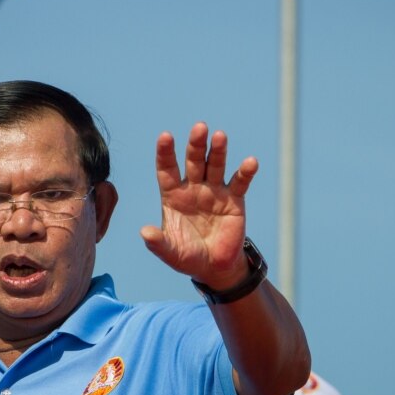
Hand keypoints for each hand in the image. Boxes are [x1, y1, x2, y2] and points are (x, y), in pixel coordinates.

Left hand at [140, 122, 258, 289]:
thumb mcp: (170, 253)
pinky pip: (240, 182)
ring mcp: (214, 191)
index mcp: (173, 195)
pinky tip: (250, 162)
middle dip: (196, 144)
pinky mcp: (234, 200)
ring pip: (215, 166)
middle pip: (194, 161)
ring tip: (220, 136)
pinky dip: (245, 172)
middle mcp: (193, 188)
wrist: (214, 267)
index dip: (166, 153)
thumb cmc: (188, 257)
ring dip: (218, 151)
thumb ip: (158, 243)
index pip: (167, 169)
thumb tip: (144, 232)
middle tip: (200, 127)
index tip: (165, 136)